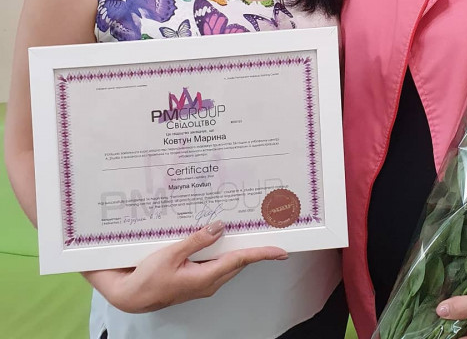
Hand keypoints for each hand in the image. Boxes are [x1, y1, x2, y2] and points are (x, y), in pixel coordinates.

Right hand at [84, 221, 287, 312]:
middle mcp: (208, 282)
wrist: (129, 295)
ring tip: (250, 231)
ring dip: (239, 249)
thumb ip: (197, 240)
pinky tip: (221, 238)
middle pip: (238, 262)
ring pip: (228, 263)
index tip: (280, 250)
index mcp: (206, 277)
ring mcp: (202, 282)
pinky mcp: (195, 279)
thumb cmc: (146, 279)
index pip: (240, 261)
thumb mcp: (171, 254)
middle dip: (255, 249)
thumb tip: (220, 227)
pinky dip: (223, 251)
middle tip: (269, 233)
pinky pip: (216, 263)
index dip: (262, 254)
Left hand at [434, 237, 466, 338]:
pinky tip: (453, 299)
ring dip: (456, 317)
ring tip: (437, 307)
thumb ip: (465, 306)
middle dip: (448, 327)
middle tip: (429, 315)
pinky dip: (463, 309)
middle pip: (465, 335)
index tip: (428, 327)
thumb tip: (440, 312)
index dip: (446, 335)